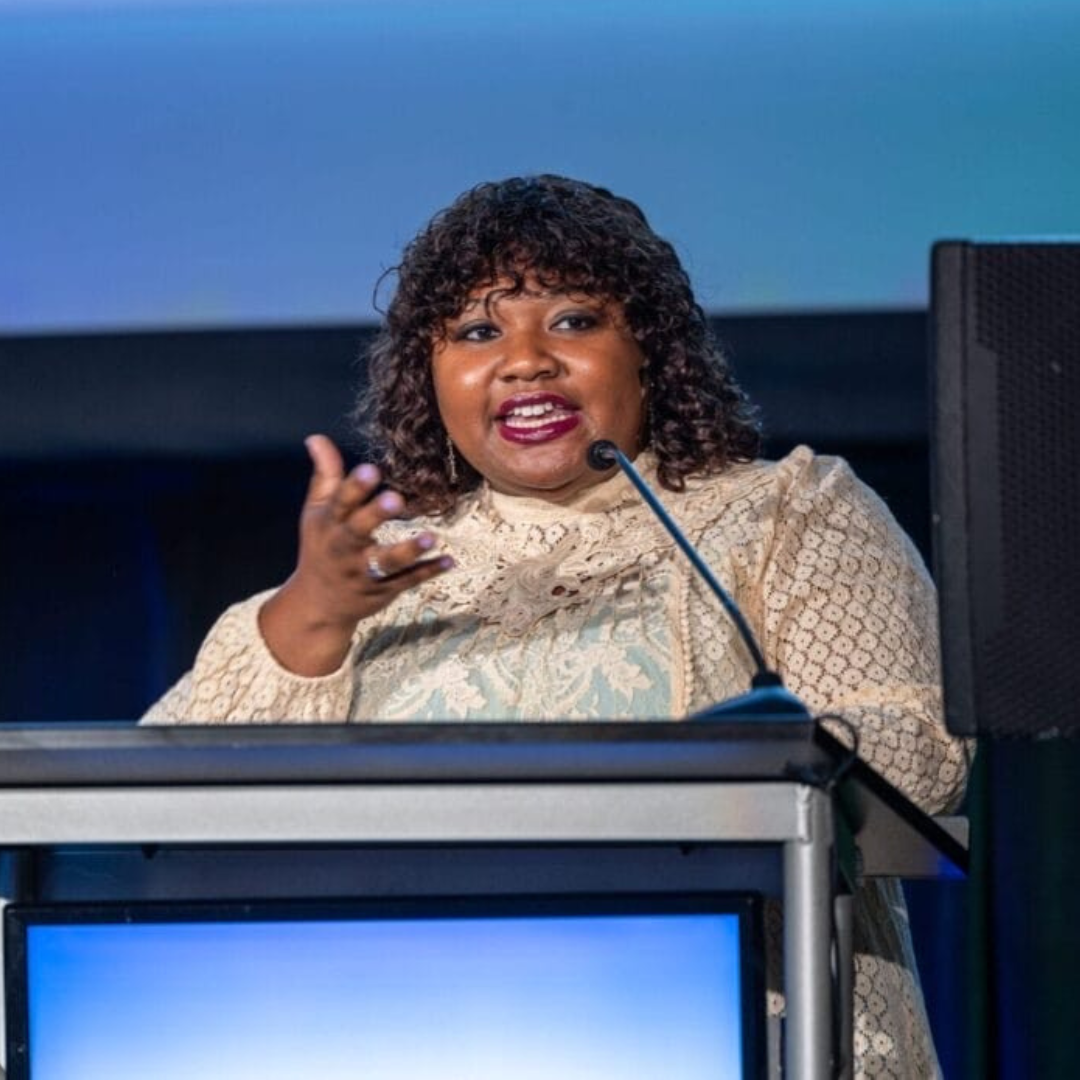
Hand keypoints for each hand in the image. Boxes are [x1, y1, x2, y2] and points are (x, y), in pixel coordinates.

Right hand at [258, 434, 452, 675]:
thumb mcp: (317, 511)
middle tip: (397, 499)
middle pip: (358, 532)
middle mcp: (344, 549)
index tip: (371, 469)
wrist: (319, 604)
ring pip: (387, 562)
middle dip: (375, 516)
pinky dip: (428, 572)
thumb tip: (317, 437)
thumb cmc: (321, 546)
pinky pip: (407, 581)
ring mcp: (364, 572)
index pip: (339, 504)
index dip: (354, 488)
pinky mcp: (383, 590)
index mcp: (329, 525)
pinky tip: (450, 562)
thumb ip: (325, 475)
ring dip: (409, 550)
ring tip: (431, 537)